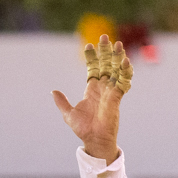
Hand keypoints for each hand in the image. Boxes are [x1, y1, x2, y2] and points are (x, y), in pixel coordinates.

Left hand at [52, 35, 131, 164]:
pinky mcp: (117, 97)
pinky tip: (125, 62)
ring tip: (118, 45)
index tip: (89, 46)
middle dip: (106, 51)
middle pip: (106, 65)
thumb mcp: (68, 114)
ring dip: (118, 57)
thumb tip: (53, 91)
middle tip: (104, 37)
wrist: (93, 140)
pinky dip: (125, 72)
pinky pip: (123, 82)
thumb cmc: (83, 128)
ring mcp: (111, 91)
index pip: (93, 69)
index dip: (92, 58)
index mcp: (91, 89)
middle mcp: (103, 88)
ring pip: (117, 70)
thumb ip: (61, 102)